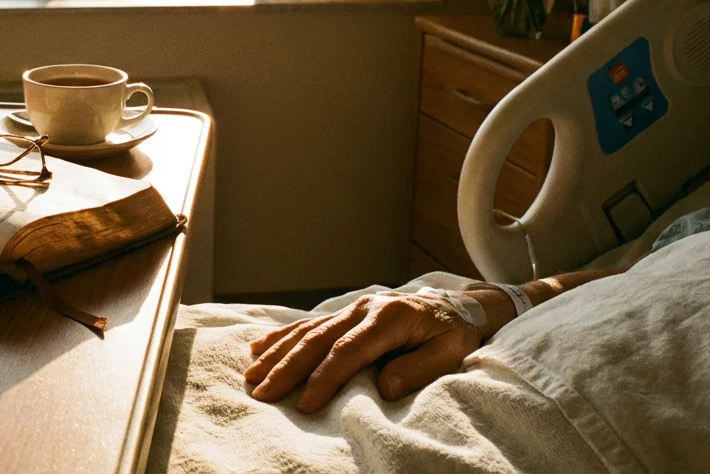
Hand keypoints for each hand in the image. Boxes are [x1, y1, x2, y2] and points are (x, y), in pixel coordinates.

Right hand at [244, 292, 492, 412]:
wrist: (457, 305)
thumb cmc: (453, 332)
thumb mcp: (451, 351)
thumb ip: (419, 368)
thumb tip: (385, 387)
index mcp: (389, 317)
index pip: (348, 351)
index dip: (324, 378)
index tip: (305, 404)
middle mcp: (364, 308)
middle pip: (317, 340)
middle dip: (287, 368)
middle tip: (262, 393)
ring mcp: (352, 307)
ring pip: (307, 331)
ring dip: (276, 354)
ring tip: (251, 376)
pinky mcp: (345, 311)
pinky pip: (307, 323)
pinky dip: (281, 336)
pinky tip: (257, 348)